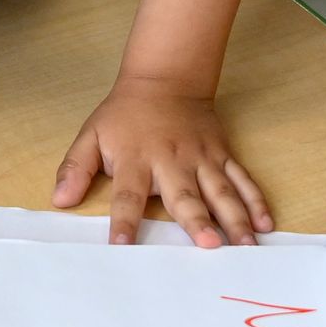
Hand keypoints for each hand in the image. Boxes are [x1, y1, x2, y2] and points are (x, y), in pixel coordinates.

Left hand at [52, 77, 272, 245]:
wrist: (165, 80)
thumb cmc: (125, 115)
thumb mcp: (91, 135)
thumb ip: (75, 168)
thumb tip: (59, 200)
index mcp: (136, 160)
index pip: (127, 196)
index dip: (124, 221)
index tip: (123, 245)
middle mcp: (172, 162)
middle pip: (185, 196)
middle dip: (198, 222)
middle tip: (211, 246)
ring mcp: (202, 159)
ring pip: (221, 191)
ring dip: (235, 219)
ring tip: (247, 245)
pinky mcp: (222, 154)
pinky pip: (242, 179)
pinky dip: (256, 200)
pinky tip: (266, 222)